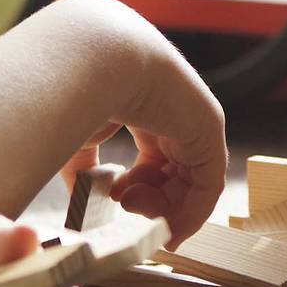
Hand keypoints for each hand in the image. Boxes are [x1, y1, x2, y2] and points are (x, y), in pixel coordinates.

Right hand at [60, 59, 226, 248]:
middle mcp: (177, 113)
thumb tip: (85, 198)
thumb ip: (85, 167)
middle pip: (176, 172)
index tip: (114, 204)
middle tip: (123, 207)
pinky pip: (208, 183)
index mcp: (149, 106)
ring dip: (165, 209)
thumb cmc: (78, 87)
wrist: (95, 55)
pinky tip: (170, 232)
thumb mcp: (79, 135)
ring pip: (193, 182)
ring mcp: (196, 119)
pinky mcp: (208, 129)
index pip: (156, 156)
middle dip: (149, 199)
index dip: (139, 187)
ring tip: (131, 206)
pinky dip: (192, 214)